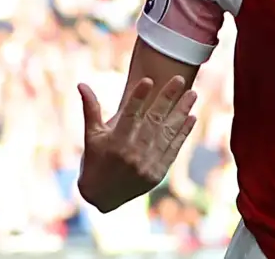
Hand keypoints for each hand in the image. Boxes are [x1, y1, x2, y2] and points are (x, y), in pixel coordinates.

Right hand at [76, 76, 197, 212]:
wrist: (102, 196)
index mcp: (114, 142)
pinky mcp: (158, 172)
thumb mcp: (91, 136)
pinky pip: (173, 149)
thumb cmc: (94, 161)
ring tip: (192, 93)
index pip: (129, 116)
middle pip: (153, 121)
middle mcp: (132, 153)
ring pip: (167, 133)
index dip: (138, 97)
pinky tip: (191, 117)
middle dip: (167, 98)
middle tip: (179, 78)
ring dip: (181, 112)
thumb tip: (82, 84)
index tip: (149, 79)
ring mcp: (147, 164)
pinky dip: (182, 133)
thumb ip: (91, 109)